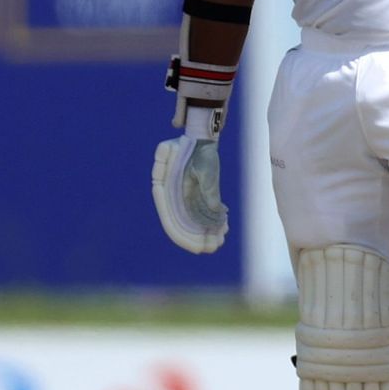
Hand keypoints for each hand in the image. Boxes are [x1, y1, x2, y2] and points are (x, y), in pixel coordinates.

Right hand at [152, 131, 227, 253]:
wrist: (201, 140)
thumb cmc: (197, 150)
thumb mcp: (202, 167)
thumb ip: (207, 187)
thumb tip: (219, 211)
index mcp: (164, 189)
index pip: (170, 219)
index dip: (182, 236)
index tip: (197, 248)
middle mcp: (171, 196)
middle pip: (181, 222)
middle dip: (196, 238)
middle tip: (212, 249)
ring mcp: (182, 196)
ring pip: (191, 219)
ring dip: (205, 232)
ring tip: (219, 243)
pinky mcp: (195, 195)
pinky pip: (201, 211)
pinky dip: (212, 220)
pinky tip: (223, 230)